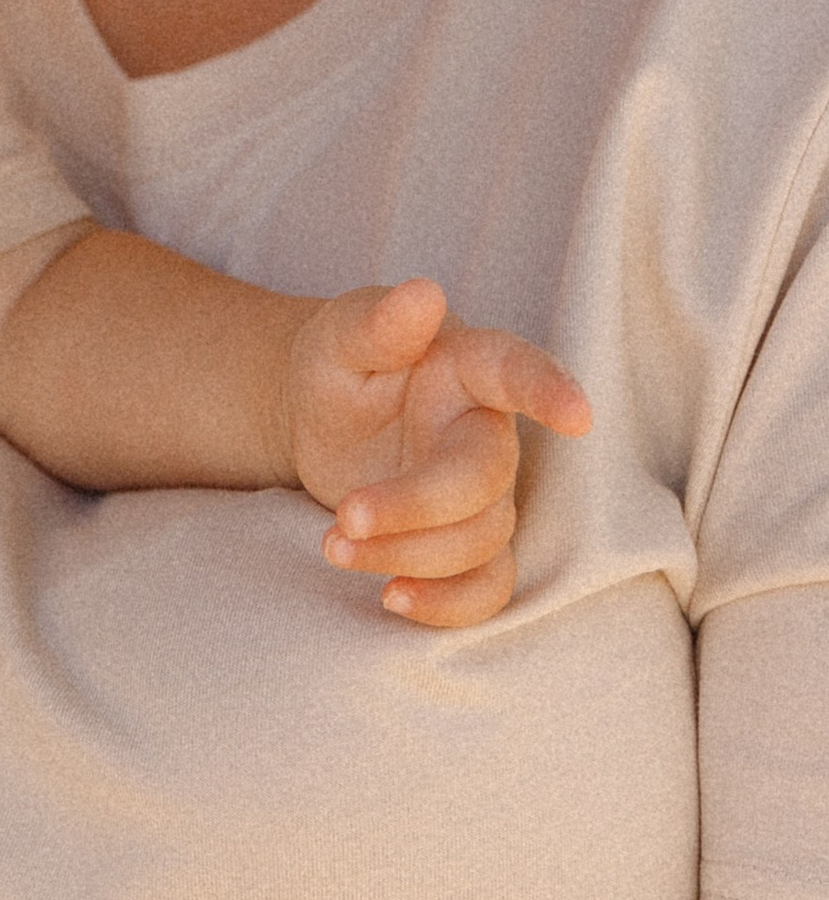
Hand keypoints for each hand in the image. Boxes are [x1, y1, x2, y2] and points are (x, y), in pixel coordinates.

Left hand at [288, 280, 590, 627]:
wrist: (320, 417)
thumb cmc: (342, 364)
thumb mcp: (343, 335)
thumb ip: (379, 320)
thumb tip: (421, 293)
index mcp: (468, 368)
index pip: (517, 371)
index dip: (549, 391)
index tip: (578, 416)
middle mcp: (487, 432)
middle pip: (485, 481)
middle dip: (417, 507)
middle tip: (346, 517)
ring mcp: (483, 495)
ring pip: (481, 541)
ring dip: (409, 555)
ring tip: (332, 545)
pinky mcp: (465, 544)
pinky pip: (485, 588)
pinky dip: (448, 605)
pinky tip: (391, 598)